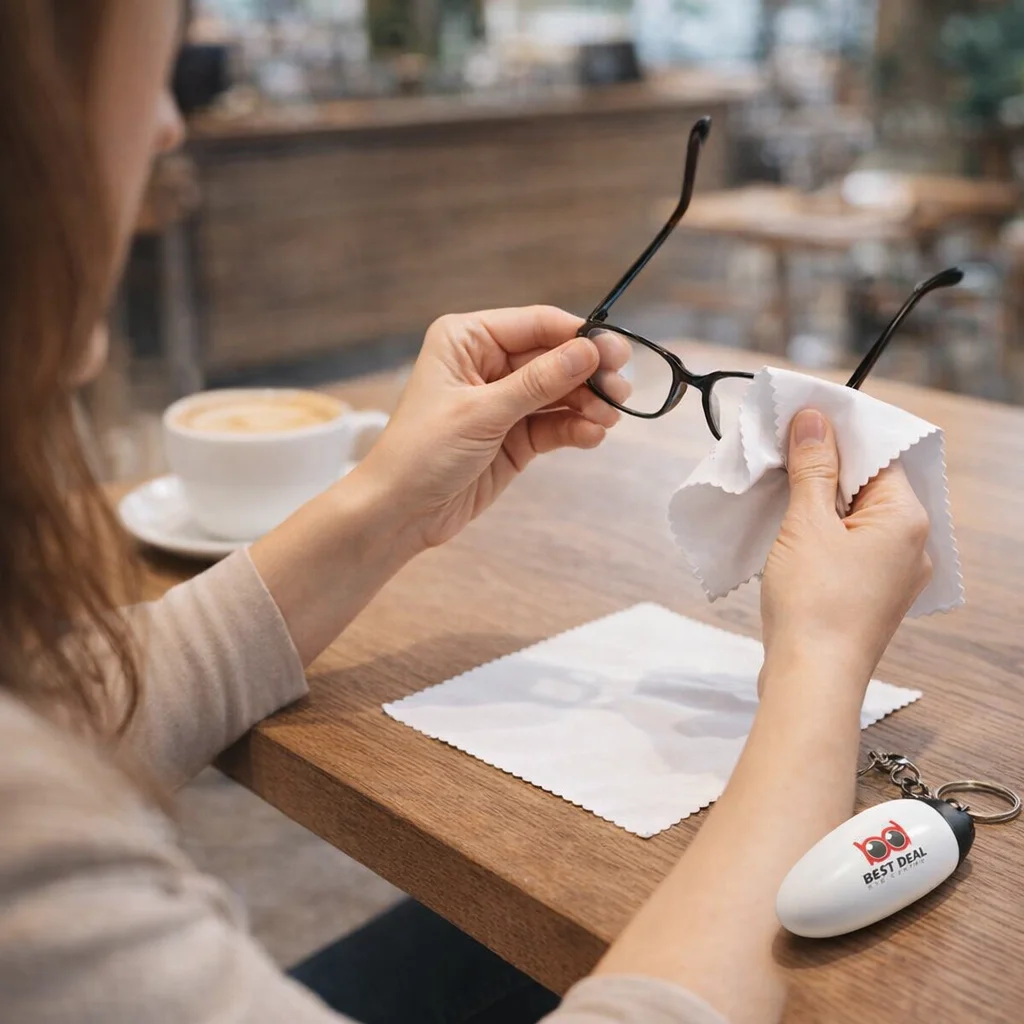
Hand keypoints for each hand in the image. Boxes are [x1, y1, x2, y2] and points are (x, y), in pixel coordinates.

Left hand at [355, 306, 629, 550]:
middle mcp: (486, 364)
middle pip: (553, 358)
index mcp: (467, 339)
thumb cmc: (422, 452)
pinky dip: (575, 428)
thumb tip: (589, 352)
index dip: (577, 336)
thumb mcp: (482, 412)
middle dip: (588, 374)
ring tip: (609, 418)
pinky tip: (592, 435)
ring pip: (559, 392)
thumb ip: (539, 382)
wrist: (400, 512)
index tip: (614, 352)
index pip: (535, 324)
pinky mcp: (514, 437)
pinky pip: (554, 423)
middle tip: (621, 388)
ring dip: (587, 404)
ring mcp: (503, 401)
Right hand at [760, 408, 932, 689]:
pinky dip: (821, 532)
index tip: (799, 421)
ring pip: (855, 517)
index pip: (879, 457)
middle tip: (781, 453)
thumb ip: (813, 468)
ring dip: (818, 501)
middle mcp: (911, 545)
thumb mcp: (807, 524)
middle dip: (824, 468)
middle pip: (868, 486)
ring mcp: (892, 573)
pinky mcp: (868, 594)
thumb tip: (814, 421)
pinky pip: (848, 546)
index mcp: (907, 520)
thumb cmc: (814, 604)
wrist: (811, 679)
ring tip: (780, 490)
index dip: (839, 436)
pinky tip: (789, 531)